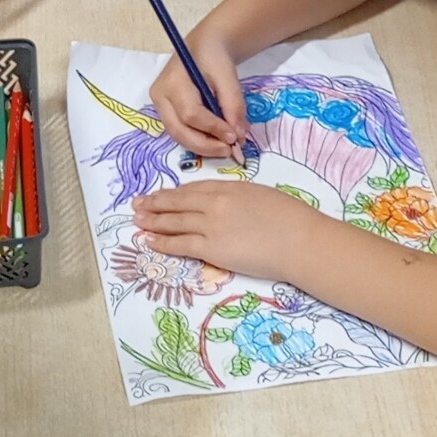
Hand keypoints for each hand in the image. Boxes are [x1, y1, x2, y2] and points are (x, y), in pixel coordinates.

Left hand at [131, 179, 327, 279]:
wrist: (299, 240)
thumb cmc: (290, 218)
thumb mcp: (262, 196)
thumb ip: (239, 198)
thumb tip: (228, 205)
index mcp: (229, 188)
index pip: (194, 188)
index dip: (174, 192)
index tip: (161, 194)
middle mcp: (214, 203)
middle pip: (178, 202)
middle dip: (155, 203)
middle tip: (137, 204)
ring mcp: (210, 225)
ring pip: (174, 221)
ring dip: (153, 221)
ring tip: (137, 220)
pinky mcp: (211, 248)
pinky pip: (180, 243)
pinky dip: (162, 242)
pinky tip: (149, 240)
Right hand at [151, 36, 244, 156]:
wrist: (203, 48)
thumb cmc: (214, 57)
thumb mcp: (227, 74)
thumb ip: (233, 104)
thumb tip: (239, 135)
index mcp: (172, 81)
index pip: (191, 113)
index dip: (213, 128)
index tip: (235, 137)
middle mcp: (160, 97)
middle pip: (179, 130)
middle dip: (205, 145)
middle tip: (230, 150)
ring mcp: (161, 107)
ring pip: (178, 136)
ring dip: (204, 147)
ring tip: (226, 148)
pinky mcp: (167, 114)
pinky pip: (182, 133)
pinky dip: (200, 141)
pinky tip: (217, 141)